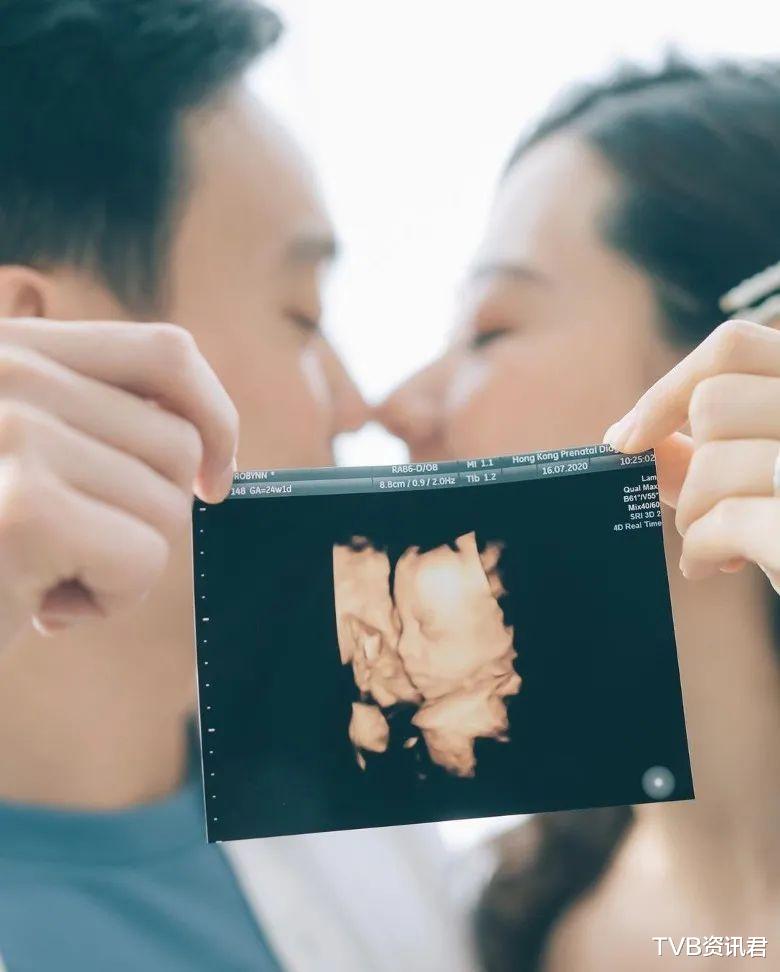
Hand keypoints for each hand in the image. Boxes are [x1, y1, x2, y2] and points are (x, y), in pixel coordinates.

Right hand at [0, 318, 237, 642]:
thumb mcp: (13, 455)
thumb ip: (86, 424)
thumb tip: (206, 445)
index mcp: (10, 350)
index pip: (166, 353)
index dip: (214, 415)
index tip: (214, 476)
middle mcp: (9, 372)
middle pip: (175, 443)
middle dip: (145, 516)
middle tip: (70, 551)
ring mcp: (12, 430)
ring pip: (166, 505)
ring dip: (121, 565)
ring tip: (40, 576)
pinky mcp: (24, 505)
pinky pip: (144, 559)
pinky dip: (111, 600)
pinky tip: (40, 608)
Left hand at [604, 319, 779, 590]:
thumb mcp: (774, 477)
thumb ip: (711, 450)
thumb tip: (630, 436)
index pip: (733, 347)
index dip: (666, 389)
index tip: (628, 437)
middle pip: (712, 404)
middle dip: (691, 468)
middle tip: (704, 513)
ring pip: (712, 461)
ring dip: (694, 514)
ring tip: (717, 545)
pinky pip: (725, 519)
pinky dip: (700, 548)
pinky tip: (710, 565)